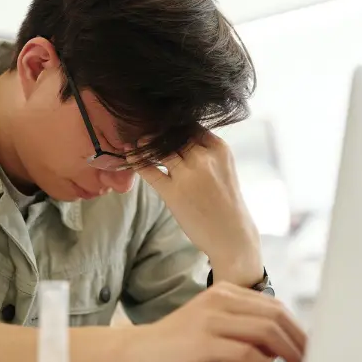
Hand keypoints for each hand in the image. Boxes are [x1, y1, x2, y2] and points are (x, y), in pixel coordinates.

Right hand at [126, 282, 306, 361]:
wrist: (138, 353)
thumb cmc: (177, 345)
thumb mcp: (213, 328)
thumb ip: (243, 328)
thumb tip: (282, 345)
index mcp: (223, 292)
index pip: (273, 305)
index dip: (298, 328)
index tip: (312, 348)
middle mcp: (219, 299)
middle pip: (275, 315)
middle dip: (300, 340)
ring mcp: (211, 318)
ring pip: (266, 330)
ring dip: (291, 353)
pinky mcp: (204, 341)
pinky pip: (248, 352)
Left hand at [133, 129, 262, 285]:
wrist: (232, 236)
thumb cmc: (225, 202)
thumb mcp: (223, 167)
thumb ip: (203, 150)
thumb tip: (175, 135)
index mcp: (218, 148)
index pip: (189, 125)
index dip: (172, 124)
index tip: (160, 124)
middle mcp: (204, 157)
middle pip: (172, 134)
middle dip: (156, 132)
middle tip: (142, 128)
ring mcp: (188, 174)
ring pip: (158, 148)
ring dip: (144, 143)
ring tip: (136, 142)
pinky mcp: (173, 192)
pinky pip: (148, 169)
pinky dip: (136, 160)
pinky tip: (129, 154)